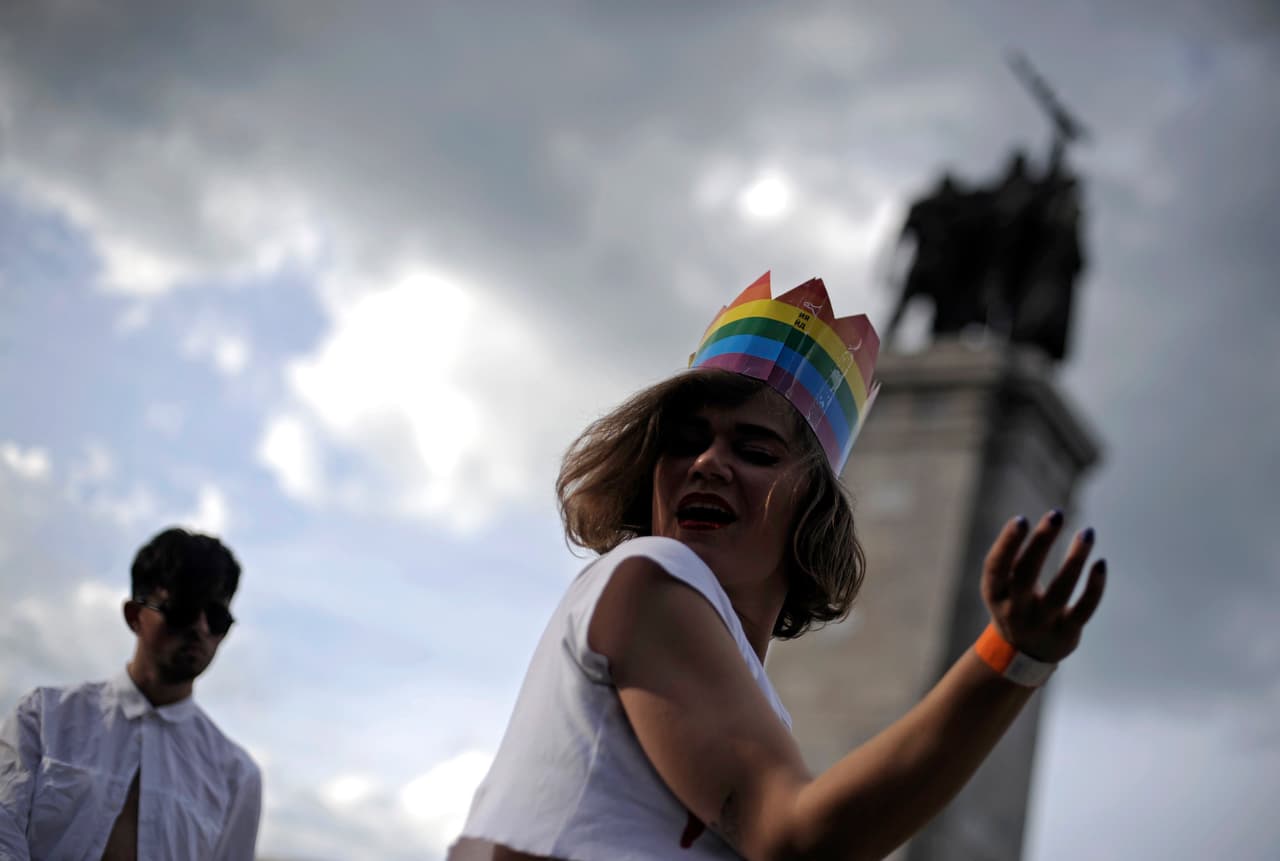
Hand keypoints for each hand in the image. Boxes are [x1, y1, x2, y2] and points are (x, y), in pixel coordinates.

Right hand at [980, 510, 1106, 662]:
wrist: (1024, 655)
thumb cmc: (1014, 604)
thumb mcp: (1004, 586)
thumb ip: (1016, 559)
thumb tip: (1048, 525)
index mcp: (994, 594)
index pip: (996, 567)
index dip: (1007, 543)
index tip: (1021, 519)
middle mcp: (1014, 610)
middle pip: (1027, 574)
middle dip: (1041, 543)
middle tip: (1057, 514)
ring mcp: (1041, 623)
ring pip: (1060, 591)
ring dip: (1074, 559)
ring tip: (1087, 532)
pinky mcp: (1066, 633)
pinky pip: (1083, 609)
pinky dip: (1094, 587)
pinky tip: (1100, 563)